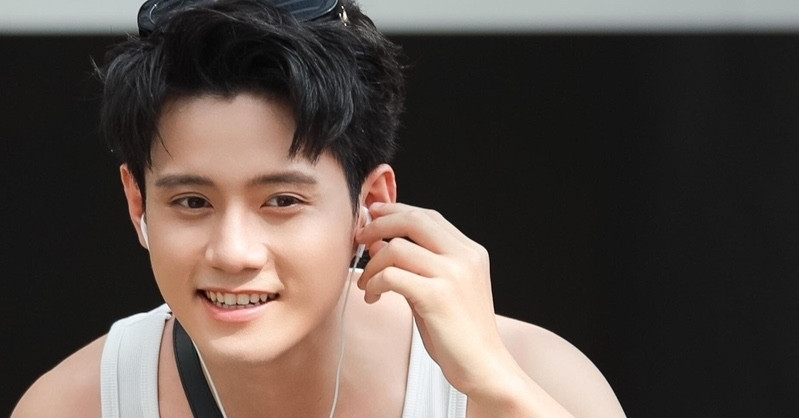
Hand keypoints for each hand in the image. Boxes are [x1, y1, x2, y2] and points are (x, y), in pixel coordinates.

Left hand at [356, 202, 509, 395]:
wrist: (484, 367)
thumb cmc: (461, 333)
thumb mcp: (441, 289)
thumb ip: (416, 265)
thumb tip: (380, 244)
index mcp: (471, 252)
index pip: (429, 216)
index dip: (397, 211)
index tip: (374, 215)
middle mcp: (465, 257)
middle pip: (414, 220)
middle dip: (379, 224)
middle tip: (360, 238)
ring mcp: (452, 275)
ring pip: (397, 248)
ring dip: (372, 264)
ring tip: (366, 283)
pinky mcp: (437, 296)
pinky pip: (392, 275)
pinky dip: (374, 282)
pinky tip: (373, 296)